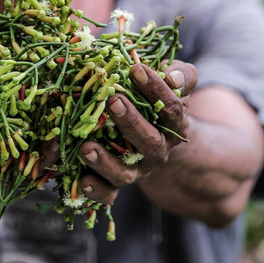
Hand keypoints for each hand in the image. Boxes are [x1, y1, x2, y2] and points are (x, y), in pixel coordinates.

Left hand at [77, 60, 197, 204]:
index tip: (137, 69)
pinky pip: (109, 193)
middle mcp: (157, 151)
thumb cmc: (160, 104)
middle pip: (148, 142)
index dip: (156, 89)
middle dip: (130, 122)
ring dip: (106, 162)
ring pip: (125, 173)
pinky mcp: (117, 183)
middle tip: (113, 100)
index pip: (171, 108)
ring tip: (86, 147)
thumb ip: (181, 75)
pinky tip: (83, 181)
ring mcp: (137, 169)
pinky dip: (97, 190)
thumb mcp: (176, 86)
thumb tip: (172, 76)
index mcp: (174, 126)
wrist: (160, 141)